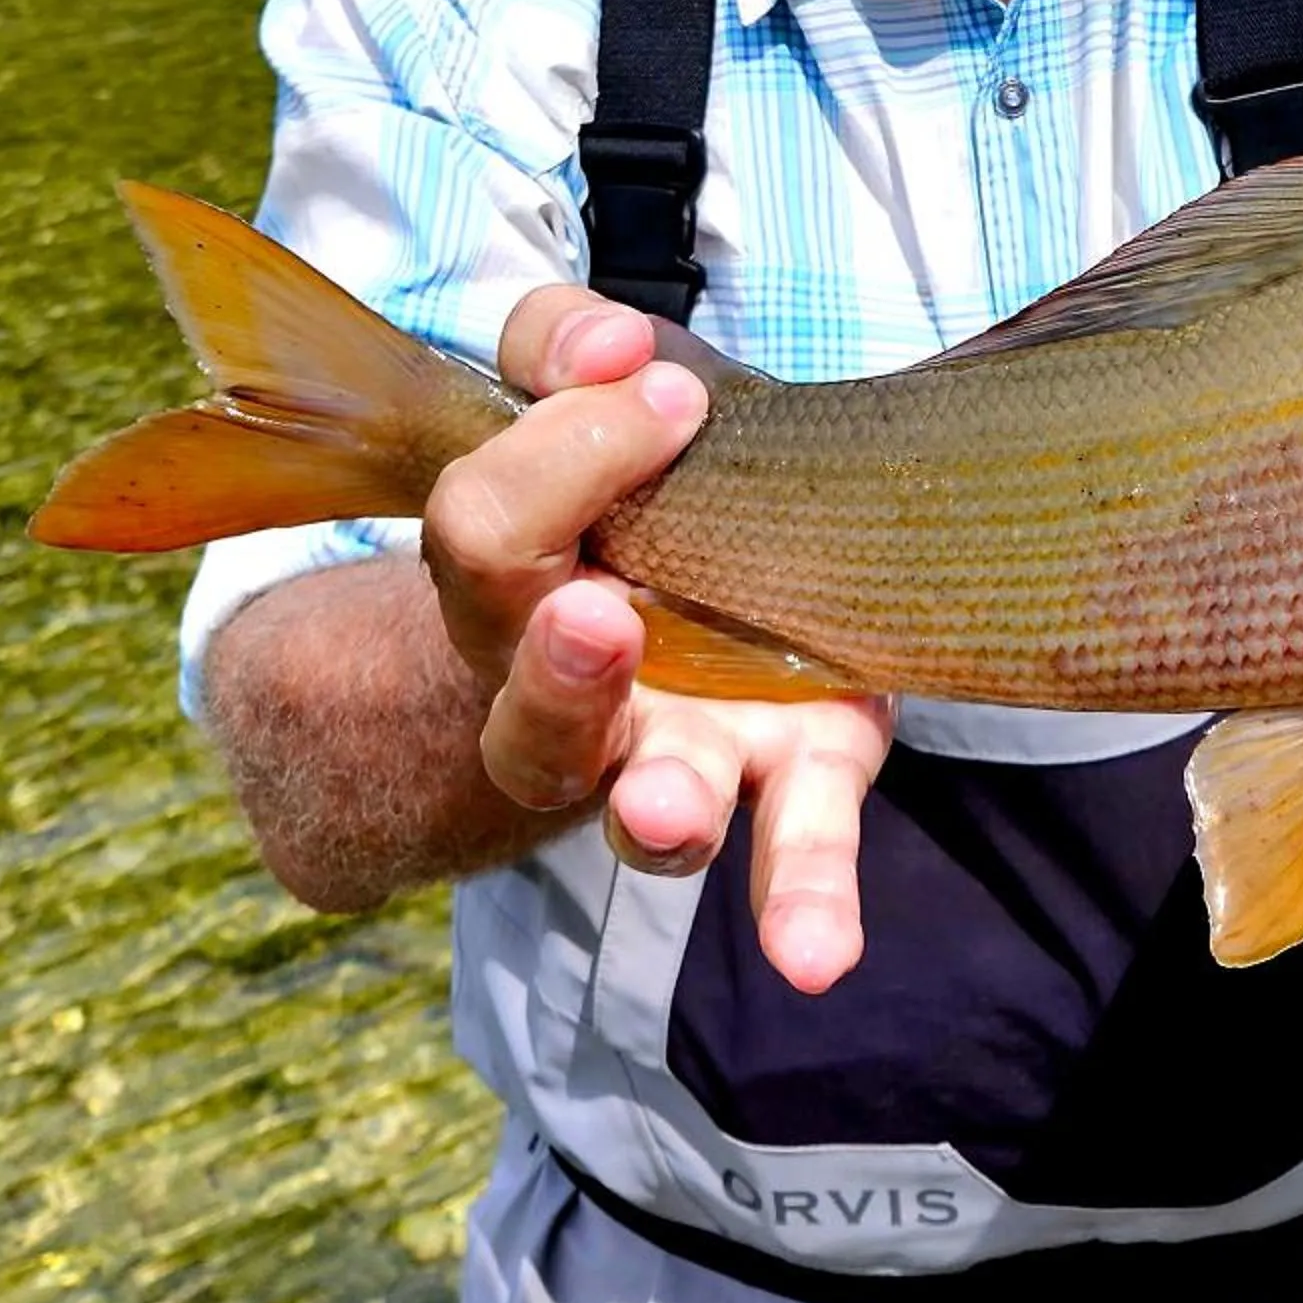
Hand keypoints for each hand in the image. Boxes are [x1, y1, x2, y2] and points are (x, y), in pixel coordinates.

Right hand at [419, 285, 893, 993]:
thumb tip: (609, 346)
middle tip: (595, 613)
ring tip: (666, 808)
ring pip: (646, 804)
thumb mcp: (576, 387)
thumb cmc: (625, 470)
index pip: (484, 532)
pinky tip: (818, 956)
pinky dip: (803, 900)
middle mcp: (581, 691)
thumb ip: (561, 346)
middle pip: (535, 709)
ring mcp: (686, 744)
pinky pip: (795, 846)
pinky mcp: (797, 765)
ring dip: (657, 804)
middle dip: (562, 666)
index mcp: (515, 587)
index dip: (555, 452)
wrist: (699, 566)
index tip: (653, 385)